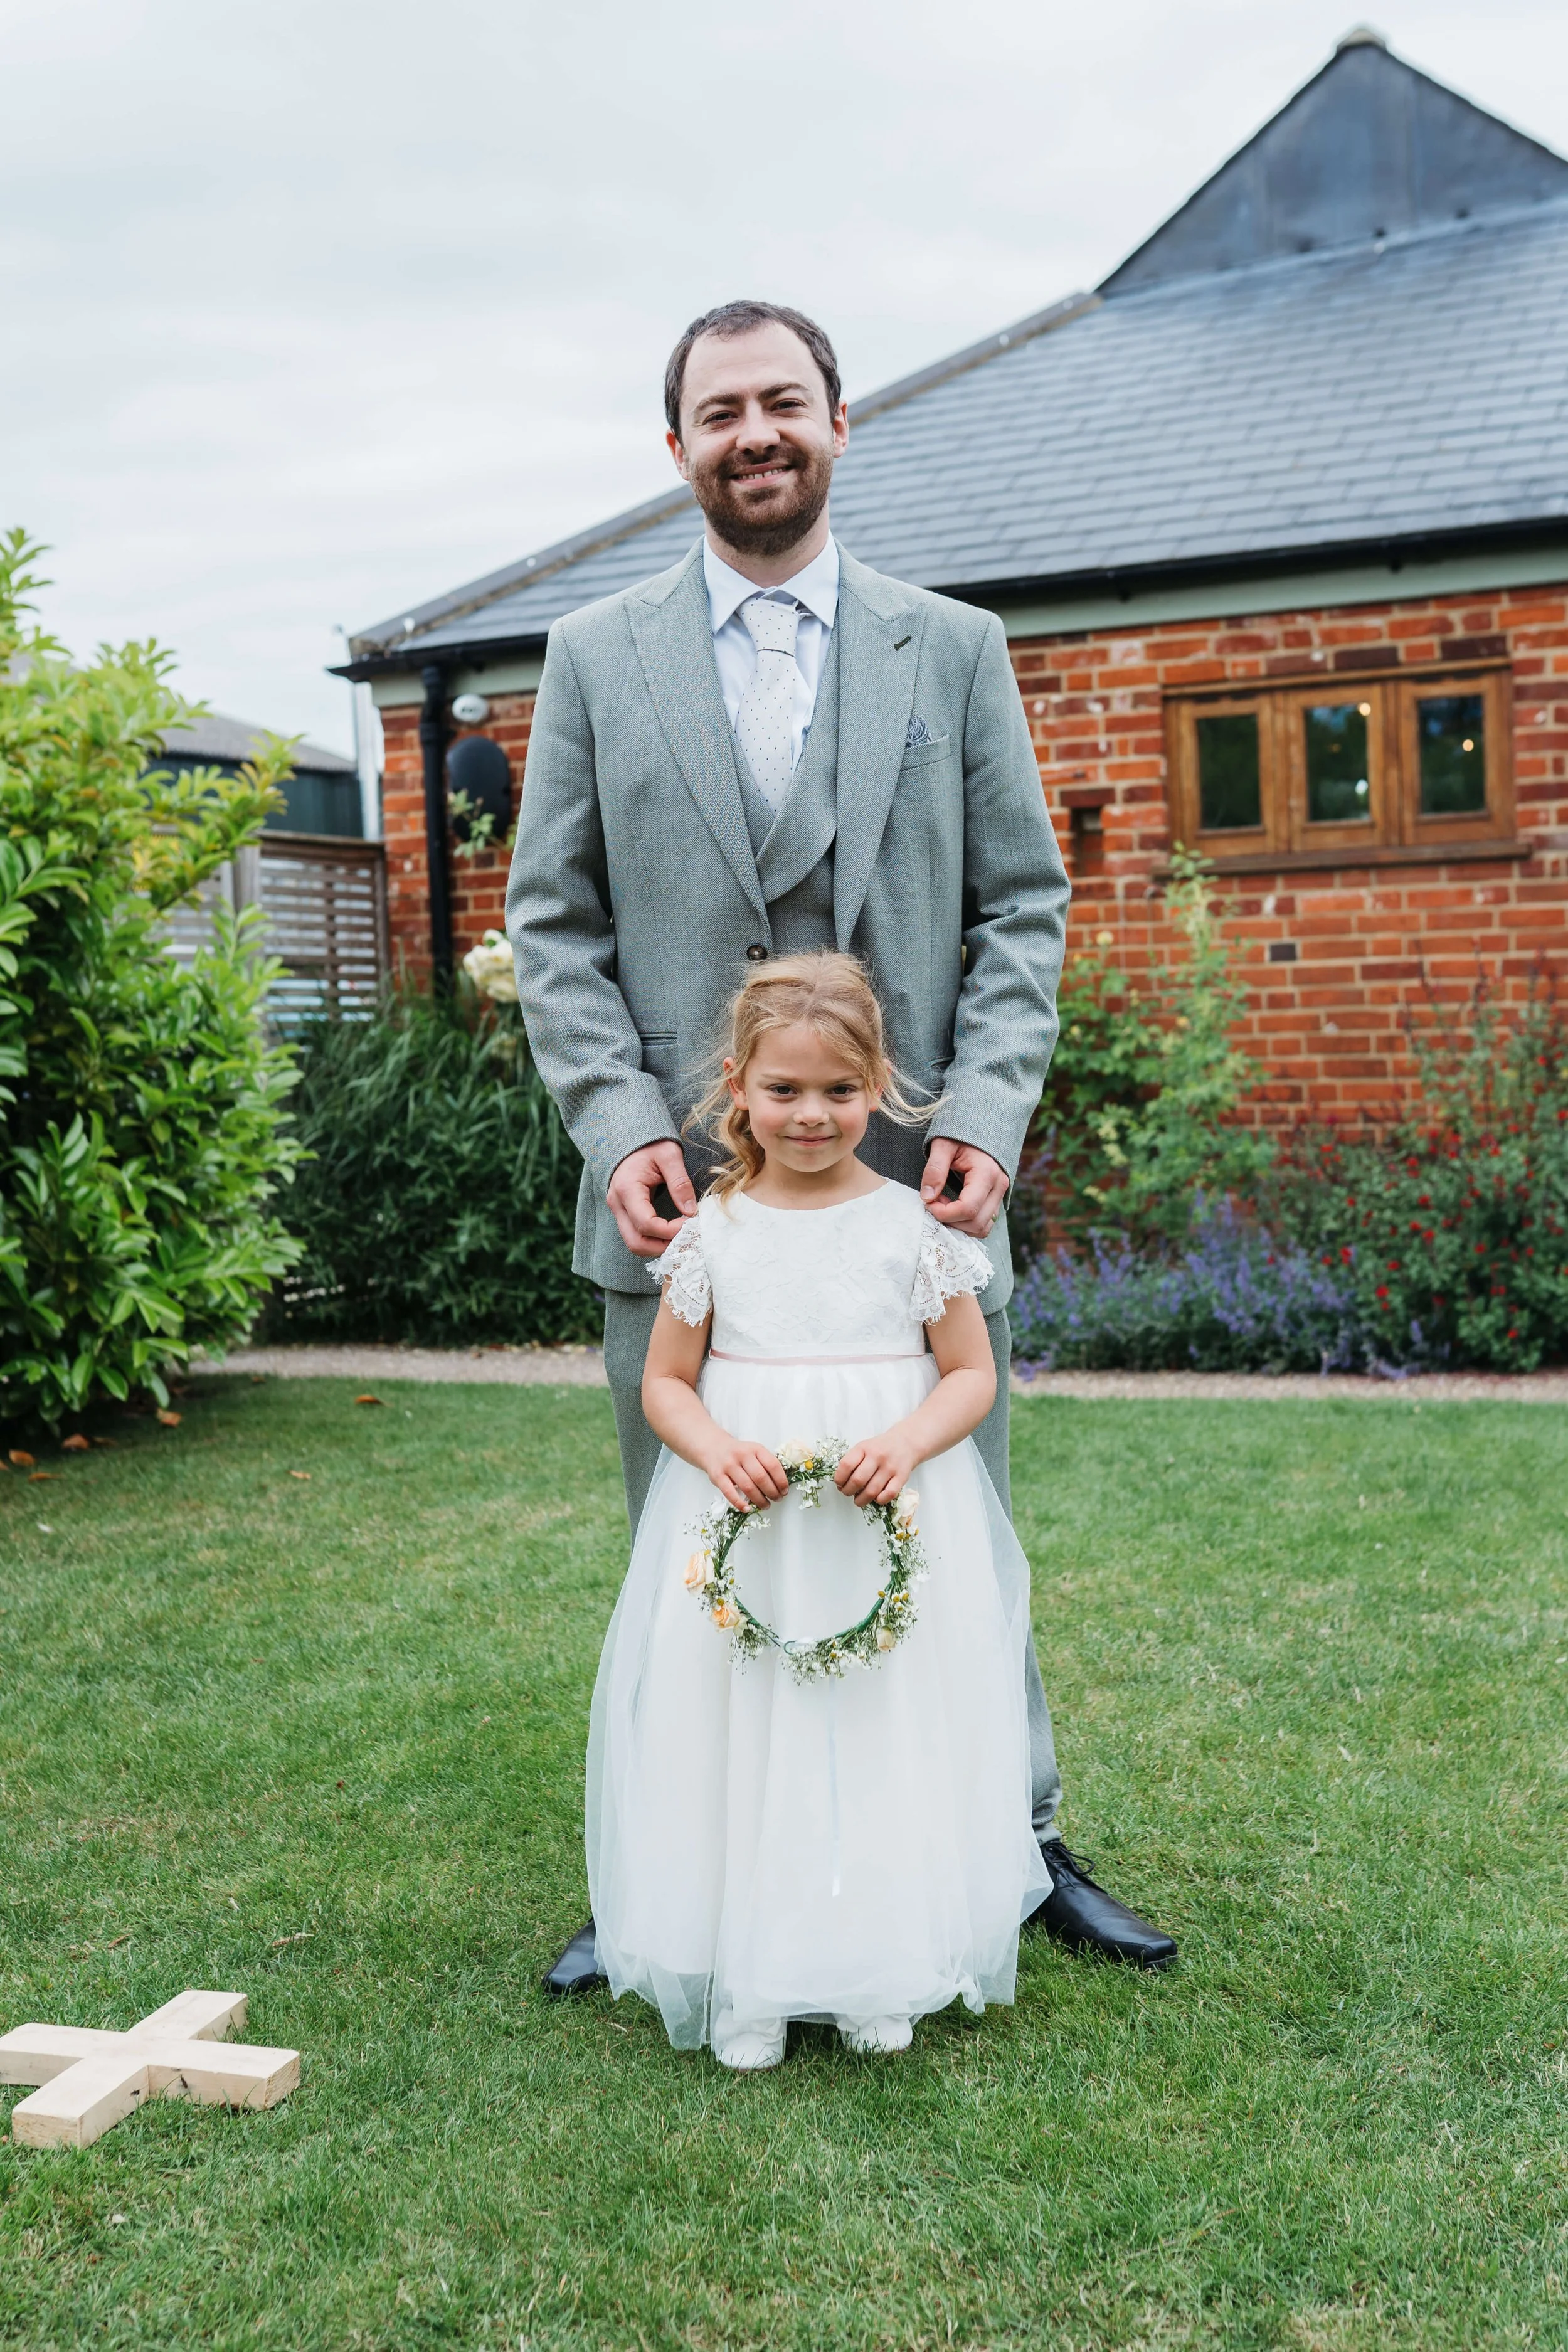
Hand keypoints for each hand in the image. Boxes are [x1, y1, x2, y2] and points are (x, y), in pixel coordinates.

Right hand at [607, 1140, 697, 1256]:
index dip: (669, 1231)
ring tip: (680, 1236)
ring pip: (634, 1243)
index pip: (645, 1224)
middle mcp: (617, 1204)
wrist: (630, 1137)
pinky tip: (670, 1234)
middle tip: (685, 1237)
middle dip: (662, 1246)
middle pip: (635, 1242)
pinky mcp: (623, 1214)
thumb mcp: (669, 1155)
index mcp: (627, 1189)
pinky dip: (653, 1241)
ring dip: (658, 1246)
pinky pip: (635, 1236)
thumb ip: (680, 1183)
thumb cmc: (650, 1145)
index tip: (690, 1224)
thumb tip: (691, 1211)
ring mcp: (618, 1211)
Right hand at [703, 1438, 787, 1513]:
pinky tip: (747, 1509)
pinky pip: (729, 1492)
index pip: (773, 1465)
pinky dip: (739, 1503)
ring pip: (747, 1487)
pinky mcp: (717, 1476)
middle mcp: (742, 1455)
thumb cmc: (739, 1454)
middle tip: (777, 1499)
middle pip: (761, 1478)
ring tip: (766, 1505)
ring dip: (759, 1500)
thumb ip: (766, 1464)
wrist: (713, 1448)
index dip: (781, 1481)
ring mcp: (729, 1465)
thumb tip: (780, 1486)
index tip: (784, 1491)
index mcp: (755, 1449)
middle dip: (772, 1492)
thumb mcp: (754, 1452)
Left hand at [835, 1429, 919, 1507]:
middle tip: (847, 1493)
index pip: (846, 1465)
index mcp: (864, 1448)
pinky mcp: (902, 1477)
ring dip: (861, 1500)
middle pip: (857, 1481)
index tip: (839, 1484)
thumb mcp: (863, 1448)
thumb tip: (841, 1484)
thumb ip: (852, 1462)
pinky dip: (879, 1500)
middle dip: (848, 1491)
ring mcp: (890, 1467)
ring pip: (871, 1491)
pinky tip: (875, 1498)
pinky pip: (888, 1495)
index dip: (839, 1478)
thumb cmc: (879, 1449)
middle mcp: (877, 1456)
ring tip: (858, 1499)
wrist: (905, 1443)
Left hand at [921, 1138, 1007, 1237]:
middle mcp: (999, 1186)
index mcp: (987, 1172)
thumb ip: (934, 1170)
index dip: (944, 1213)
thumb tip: (927, 1197)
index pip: (968, 1208)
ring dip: (959, 1225)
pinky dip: (966, 1223)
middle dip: (950, 1221)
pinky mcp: (996, 1199)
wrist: (979, 1126)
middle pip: (976, 1223)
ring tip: (943, 1205)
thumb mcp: (942, 1145)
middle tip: (934, 1203)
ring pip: (982, 1228)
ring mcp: (1000, 1194)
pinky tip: (953, 1207)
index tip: (928, 1203)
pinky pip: (984, 1223)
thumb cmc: (959, 1134)